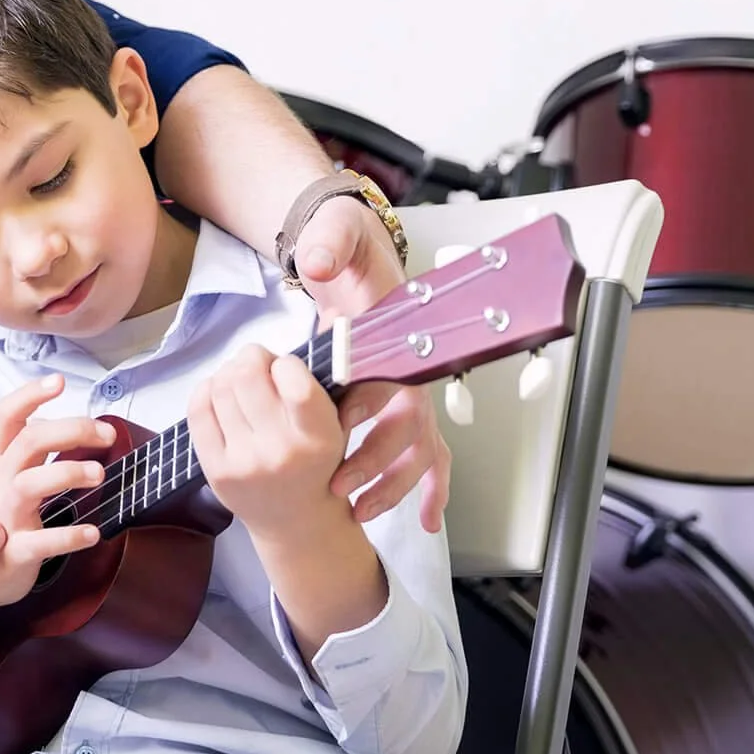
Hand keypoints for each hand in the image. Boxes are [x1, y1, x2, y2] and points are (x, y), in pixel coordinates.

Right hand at [0, 376, 106, 606]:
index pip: (6, 416)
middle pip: (29, 440)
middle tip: (106, 433)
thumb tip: (52, 420)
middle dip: (71, 429)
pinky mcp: (12, 554)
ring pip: (31, 484)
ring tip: (99, 474)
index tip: (58, 381)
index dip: (30, 394)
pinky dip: (70, 536)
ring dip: (68, 472)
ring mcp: (2, 518)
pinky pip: (42, 542)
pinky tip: (93, 533)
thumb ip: (23, 453)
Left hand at [187, 343, 349, 538]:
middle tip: (258, 363)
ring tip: (242, 381)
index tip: (286, 368)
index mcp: (319, 439)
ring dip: (230, 372)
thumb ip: (319, 383)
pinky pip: (198, 410)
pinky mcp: (216, 469)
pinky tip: (219, 392)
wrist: (296, 520)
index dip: (285, 362)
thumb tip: (302, 332)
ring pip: (221, 387)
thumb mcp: (335, 425)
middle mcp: (280, 452)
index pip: (294, 380)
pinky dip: (207, 390)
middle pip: (248, 376)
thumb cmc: (316, 462)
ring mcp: (244, 462)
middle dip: (252, 357)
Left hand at [290, 195, 453, 530]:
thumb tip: (321, 261)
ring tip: (359, 511)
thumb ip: (332, 242)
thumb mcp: (339, 233)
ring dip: (394, 485)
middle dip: (375, 461)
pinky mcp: (401, 403)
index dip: (366, 405)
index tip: (337, 426)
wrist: (357, 250)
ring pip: (420, 448)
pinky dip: (433, 490)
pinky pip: (430, 455)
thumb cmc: (351, 247)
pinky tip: (429, 520)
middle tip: (339, 486)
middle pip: (407, 426)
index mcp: (398, 332)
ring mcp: (409, 389)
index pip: (390, 377)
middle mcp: (410, 366)